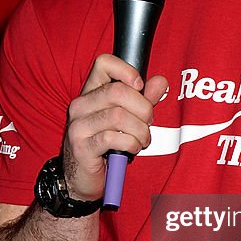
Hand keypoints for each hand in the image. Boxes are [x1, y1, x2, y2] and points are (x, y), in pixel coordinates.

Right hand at [63, 54, 167, 199]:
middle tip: (148, 122)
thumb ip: (143, 99)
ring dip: (140, 130)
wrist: (82, 178)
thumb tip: (161, 81)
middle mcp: (80, 105)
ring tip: (143, 139)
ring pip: (119, 116)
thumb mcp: (127, 119)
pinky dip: (131, 143)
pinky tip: (132, 149)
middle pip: (118, 92)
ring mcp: (79, 126)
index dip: (127, 70)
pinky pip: (113, 138)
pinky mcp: (82, 147)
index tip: (140, 86)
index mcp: (90, 92)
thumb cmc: (105, 145)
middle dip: (143, 108)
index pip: (103, 63)